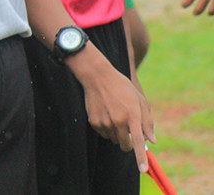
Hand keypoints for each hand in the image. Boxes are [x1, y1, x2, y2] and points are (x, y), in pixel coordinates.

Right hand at [70, 49, 155, 172]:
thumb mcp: (139, 100)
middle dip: (128, 143)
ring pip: (113, 139)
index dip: (140, 157)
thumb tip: (152, 141)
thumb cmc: (122, 87)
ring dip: (117, 134)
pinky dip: (106, 129)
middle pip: (125, 144)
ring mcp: (105, 122)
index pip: (137, 141)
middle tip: (128, 131)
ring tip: (115, 115)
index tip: (142, 169)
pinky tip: (106, 114)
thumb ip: (147, 121)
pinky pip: (103, 133)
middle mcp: (118, 121)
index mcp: (132, 115)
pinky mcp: (94, 122)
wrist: (97, 76)